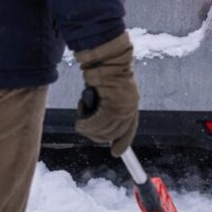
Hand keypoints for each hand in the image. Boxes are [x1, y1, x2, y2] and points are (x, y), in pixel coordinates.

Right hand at [74, 32, 139, 156]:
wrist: (106, 58)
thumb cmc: (104, 70)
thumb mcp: (110, 90)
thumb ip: (109, 105)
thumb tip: (100, 120)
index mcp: (132, 103)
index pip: (130, 129)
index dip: (122, 142)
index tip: (116, 153)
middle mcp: (130, 107)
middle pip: (113, 134)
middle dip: (97, 135)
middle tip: (85, 127)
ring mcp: (123, 107)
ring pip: (103, 130)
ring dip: (89, 128)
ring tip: (81, 119)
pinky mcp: (112, 106)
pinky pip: (96, 123)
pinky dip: (85, 124)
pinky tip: (79, 121)